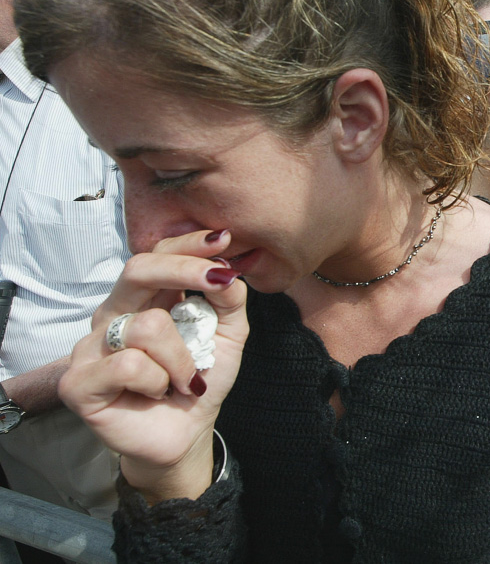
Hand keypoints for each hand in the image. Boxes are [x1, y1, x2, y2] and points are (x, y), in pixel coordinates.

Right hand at [58, 229, 248, 501]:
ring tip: (184, 380)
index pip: (158, 254)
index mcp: (146, 297)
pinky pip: (129, 365)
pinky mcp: (79, 380)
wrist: (186, 432)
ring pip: (146, 325)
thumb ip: (229, 299)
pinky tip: (156, 393)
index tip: (223, 238)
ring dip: (181, 357)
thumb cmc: (199, 378)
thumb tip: (229, 269)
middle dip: (184, 270)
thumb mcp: (228, 334)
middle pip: (138, 269)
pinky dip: (157, 381)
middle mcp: (115, 313)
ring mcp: (92, 345)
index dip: (188, 244)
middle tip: (218, 281)